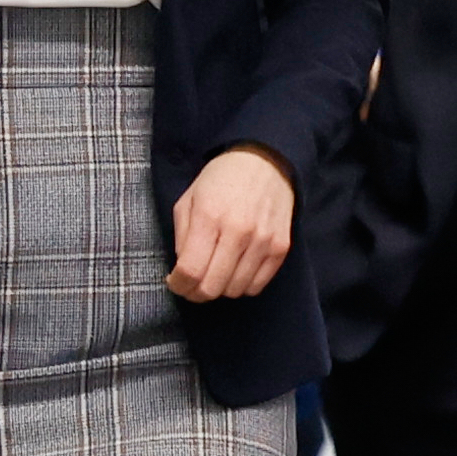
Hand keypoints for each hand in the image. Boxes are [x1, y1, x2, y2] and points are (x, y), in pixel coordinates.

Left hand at [168, 146, 294, 302]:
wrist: (264, 162)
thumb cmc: (220, 180)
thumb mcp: (189, 200)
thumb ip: (181, 237)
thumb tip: (182, 272)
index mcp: (209, 217)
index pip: (190, 271)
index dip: (178, 285)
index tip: (175, 283)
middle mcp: (238, 231)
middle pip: (212, 288)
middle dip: (195, 293)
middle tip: (191, 285)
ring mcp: (263, 241)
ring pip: (234, 291)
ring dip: (219, 289)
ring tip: (214, 273)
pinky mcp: (281, 248)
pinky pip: (257, 286)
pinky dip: (242, 285)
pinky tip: (235, 270)